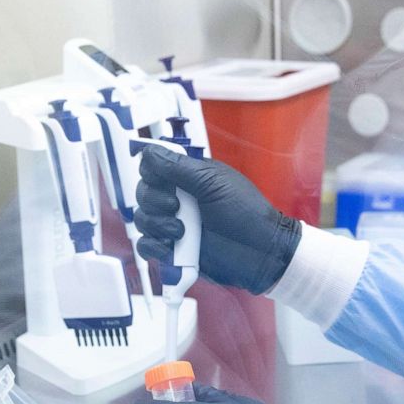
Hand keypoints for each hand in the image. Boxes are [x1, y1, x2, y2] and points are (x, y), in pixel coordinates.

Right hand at [134, 146, 301, 294]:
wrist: (260, 252)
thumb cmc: (246, 213)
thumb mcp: (213, 183)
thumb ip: (178, 167)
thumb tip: (148, 151)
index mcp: (189, 177)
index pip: (153, 168)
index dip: (151, 174)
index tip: (164, 182)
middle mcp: (179, 199)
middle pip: (143, 193)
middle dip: (155, 201)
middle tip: (176, 207)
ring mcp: (175, 224)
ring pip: (143, 219)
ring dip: (157, 225)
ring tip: (181, 232)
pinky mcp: (174, 250)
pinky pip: (146, 246)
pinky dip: (154, 247)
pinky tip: (172, 247)